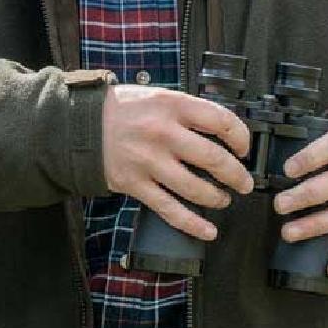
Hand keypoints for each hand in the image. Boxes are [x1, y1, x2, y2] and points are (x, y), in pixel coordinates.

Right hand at [102, 85, 253, 239]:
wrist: (82, 124)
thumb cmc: (124, 109)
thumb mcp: (160, 96)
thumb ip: (190, 111)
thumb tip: (225, 131)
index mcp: (172, 106)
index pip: (221, 121)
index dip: (241, 138)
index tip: (244, 149)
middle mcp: (162, 133)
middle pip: (213, 158)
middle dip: (237, 175)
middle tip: (245, 183)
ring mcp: (149, 161)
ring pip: (195, 188)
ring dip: (218, 198)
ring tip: (224, 199)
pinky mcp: (136, 184)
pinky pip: (170, 209)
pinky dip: (193, 224)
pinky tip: (208, 230)